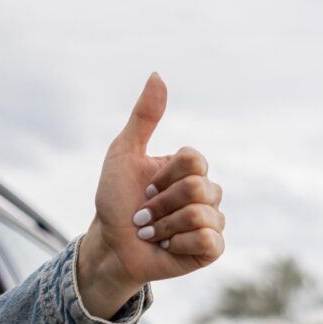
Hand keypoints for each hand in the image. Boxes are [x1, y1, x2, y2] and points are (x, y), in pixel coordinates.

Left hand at [77, 73, 224, 319]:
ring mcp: (210, 221)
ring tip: (152, 234)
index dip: (164, 176)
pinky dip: (181, 243)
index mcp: (189, 170)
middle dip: (161, 204)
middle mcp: (205, 193)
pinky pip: (209, 240)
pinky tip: (168, 247)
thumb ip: (143, 117)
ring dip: (165, 226)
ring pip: (201, 214)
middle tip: (143, 216)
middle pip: (198, 187)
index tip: (144, 188)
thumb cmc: (115, 202)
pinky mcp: (211, 249)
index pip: (194, 159)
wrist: (111, 246)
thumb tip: (157, 75)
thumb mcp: (123, 154)